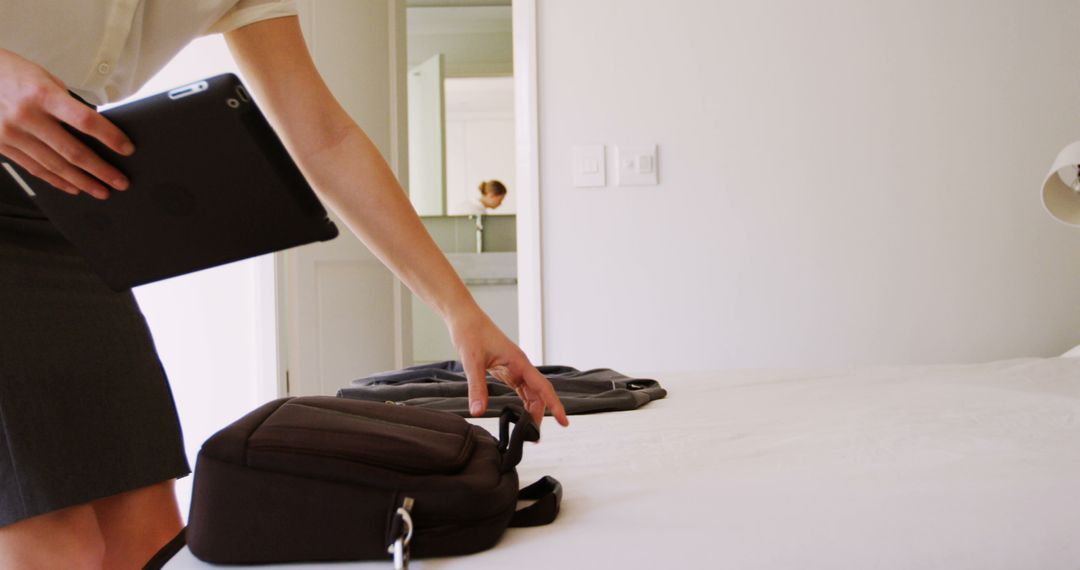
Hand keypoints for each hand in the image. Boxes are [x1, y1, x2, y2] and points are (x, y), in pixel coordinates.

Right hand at [0, 48, 133, 199]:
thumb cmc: (15, 75)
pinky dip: (57, 181)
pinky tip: (74, 187)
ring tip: (102, 190)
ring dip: (82, 182)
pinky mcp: (2, 146)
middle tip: (121, 182)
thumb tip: (97, 131)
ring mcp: (11, 133)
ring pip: (55, 166)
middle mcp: (26, 115)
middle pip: (72, 151)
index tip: (127, 149)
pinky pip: (35, 169)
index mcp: (42, 94)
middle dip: (101, 170)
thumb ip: (68, 104)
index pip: (85, 121)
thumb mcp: (45, 79)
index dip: (110, 137)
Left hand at [449, 310, 569, 427]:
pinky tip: (521, 414)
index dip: (554, 405)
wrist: (465, 319)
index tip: (564, 421)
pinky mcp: (507, 370)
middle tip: (535, 436)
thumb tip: (478, 412)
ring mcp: (515, 368)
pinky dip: (523, 402)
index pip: (543, 387)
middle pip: (539, 393)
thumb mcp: (472, 362)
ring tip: (529, 429)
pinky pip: (521, 389)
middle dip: (541, 414)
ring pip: (531, 392)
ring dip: (532, 410)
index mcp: (519, 362)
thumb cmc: (471, 333)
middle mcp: (521, 366)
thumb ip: (477, 387)